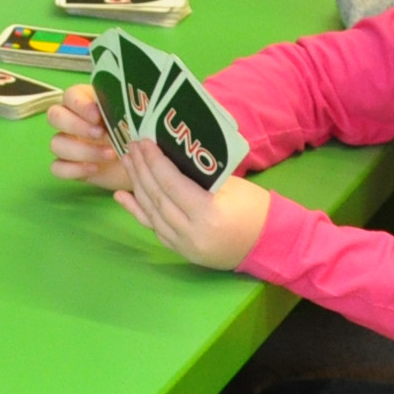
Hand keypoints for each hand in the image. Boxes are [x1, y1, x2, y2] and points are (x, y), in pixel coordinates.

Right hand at [47, 87, 129, 191]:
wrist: (144, 164)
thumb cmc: (138, 135)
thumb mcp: (134, 119)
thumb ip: (124, 108)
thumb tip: (129, 102)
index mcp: (86, 103)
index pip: (70, 96)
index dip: (80, 105)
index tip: (98, 116)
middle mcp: (72, 121)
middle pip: (55, 116)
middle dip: (76, 126)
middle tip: (100, 134)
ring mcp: (68, 144)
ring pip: (56, 143)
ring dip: (82, 150)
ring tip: (110, 155)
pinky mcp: (70, 166)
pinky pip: (57, 167)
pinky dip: (74, 169)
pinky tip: (95, 169)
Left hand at [114, 140, 269, 271]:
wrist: (272, 244)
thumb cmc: (256, 209)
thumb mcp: (232, 186)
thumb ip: (199, 175)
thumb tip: (170, 155)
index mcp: (209, 213)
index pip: (172, 184)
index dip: (154, 162)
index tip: (143, 142)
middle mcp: (192, 233)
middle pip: (158, 197)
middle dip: (141, 170)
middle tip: (131, 147)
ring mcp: (185, 246)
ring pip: (152, 213)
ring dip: (136, 186)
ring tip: (127, 163)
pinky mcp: (182, 251)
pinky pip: (155, 228)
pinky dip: (138, 211)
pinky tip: (122, 196)